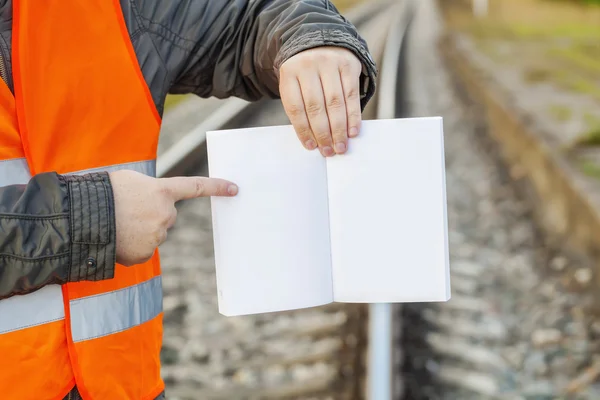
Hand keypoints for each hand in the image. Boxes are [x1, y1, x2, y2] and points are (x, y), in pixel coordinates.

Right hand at [109, 170, 236, 265]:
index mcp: (162, 192)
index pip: (195, 187)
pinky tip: (117, 238)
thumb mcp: (129, 180)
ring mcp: (157, 236)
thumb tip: (150, 203)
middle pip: (165, 217)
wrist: (81, 218)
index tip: (234, 189)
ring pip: (153, 234)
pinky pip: (142, 250)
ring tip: (117, 224)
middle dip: (150, 215)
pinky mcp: (145, 254)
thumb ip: (148, 190)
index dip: (216, 187)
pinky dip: (131, 246)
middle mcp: (165, 214)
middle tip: (127, 211)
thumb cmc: (102, 193)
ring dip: (139, 231)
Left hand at [279, 46, 361, 156]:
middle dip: (323, 133)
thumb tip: (315, 139)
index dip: (303, 130)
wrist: (320, 39)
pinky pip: (352, 95)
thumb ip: (302, 106)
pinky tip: (352, 131)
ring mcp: (329, 63)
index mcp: (289, 72)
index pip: (295, 107)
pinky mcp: (348, 65)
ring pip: (335, 103)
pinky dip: (353, 116)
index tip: (311, 147)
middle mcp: (309, 66)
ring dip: (339, 129)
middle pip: (316, 107)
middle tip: (328, 151)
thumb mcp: (295, 82)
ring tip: (341, 146)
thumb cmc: (306, 73)